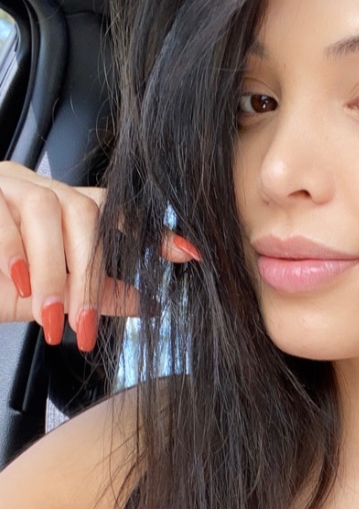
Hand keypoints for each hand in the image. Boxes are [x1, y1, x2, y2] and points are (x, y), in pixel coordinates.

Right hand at [0, 162, 201, 351]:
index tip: (190, 255)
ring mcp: (6, 184)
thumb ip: (91, 293)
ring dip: (55, 272)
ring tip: (52, 317)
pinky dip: (17, 256)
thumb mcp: (42, 296)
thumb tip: (146, 300)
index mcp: (59, 208)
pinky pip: (6, 219)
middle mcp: (36, 187)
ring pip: (51, 212)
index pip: (116, 211)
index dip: (153, 231)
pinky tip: (19, 287)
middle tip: (87, 324)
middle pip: (87, 212)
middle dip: (93, 273)